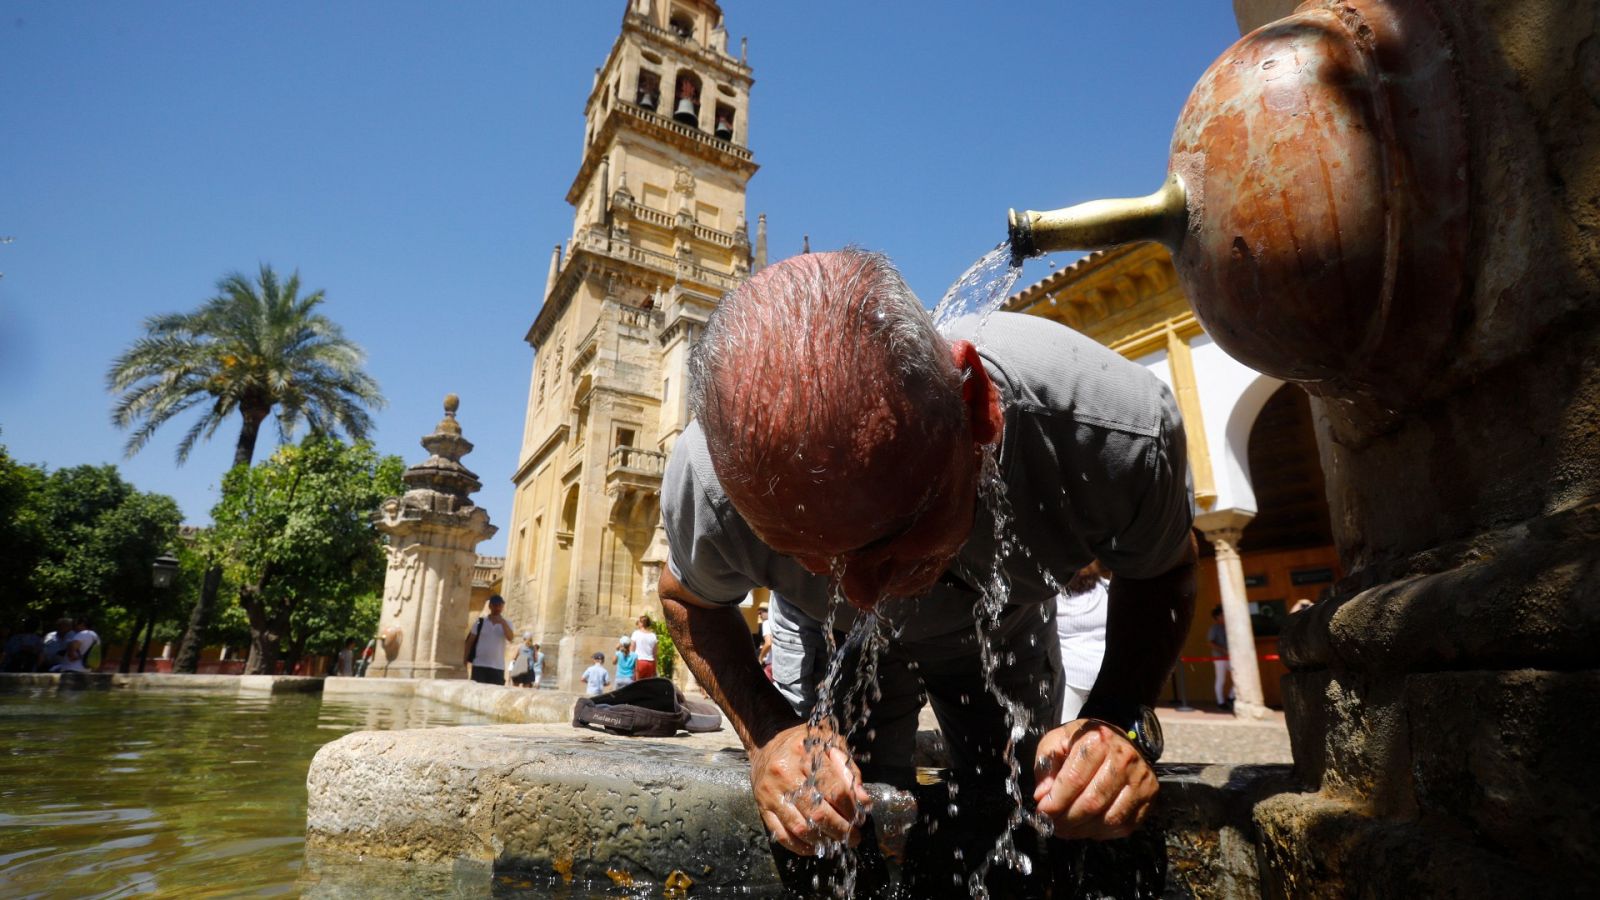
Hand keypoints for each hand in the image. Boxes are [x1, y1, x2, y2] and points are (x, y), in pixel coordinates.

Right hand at [749, 722, 868, 855]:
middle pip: (818, 813)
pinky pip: (781, 834)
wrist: (766, 740)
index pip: (835, 790)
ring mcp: (772, 793)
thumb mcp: (830, 743)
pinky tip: (814, 846)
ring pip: (800, 828)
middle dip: (841, 830)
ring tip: (836, 842)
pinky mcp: (762, 806)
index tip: (860, 816)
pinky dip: (800, 846)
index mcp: (806, 755)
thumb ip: (848, 769)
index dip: (851, 809)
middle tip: (853, 837)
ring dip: (823, 841)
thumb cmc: (804, 742)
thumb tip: (863, 800)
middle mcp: (786, 775)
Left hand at [1033, 719, 1157, 839]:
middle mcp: (1123, 759)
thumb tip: (1042, 795)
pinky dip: (1103, 832)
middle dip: (1067, 820)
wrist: (1116, 738)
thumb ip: (1046, 765)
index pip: (1074, 779)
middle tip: (1052, 825)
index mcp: (1097, 741)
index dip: (1055, 802)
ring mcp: (1140, 778)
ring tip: (1067, 829)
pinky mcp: (1149, 795)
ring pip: (1109, 818)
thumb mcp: (1058, 741)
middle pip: (1092, 802)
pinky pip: (1125, 825)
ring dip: (1083, 830)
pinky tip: (1088, 827)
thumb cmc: (1084, 742)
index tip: (1043, 812)